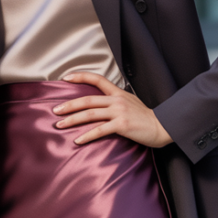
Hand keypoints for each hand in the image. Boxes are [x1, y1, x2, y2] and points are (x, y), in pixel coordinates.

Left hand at [53, 72, 172, 146]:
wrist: (162, 127)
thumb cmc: (145, 118)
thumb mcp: (130, 103)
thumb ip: (115, 102)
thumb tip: (100, 105)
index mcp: (118, 93)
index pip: (98, 80)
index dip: (81, 76)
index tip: (66, 78)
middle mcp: (117, 100)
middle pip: (87, 100)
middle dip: (69, 105)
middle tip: (55, 111)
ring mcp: (119, 112)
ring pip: (90, 114)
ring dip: (72, 120)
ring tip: (59, 125)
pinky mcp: (122, 126)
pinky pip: (100, 130)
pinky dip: (87, 136)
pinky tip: (77, 140)